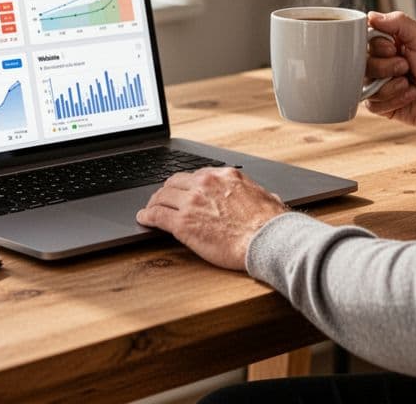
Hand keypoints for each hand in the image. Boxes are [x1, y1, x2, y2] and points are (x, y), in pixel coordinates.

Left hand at [135, 167, 288, 270]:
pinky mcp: (182, 223)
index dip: (186, 185)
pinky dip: (147, 216)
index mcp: (225, 176)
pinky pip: (157, 215)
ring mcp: (191, 202)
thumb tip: (269, 198)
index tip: (183, 190)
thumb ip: (260, 195)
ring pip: (162, 196)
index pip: (196, 175)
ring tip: (150, 208)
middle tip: (162, 198)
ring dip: (154, 202)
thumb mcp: (268, 199)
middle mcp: (206, 183)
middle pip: (175, 182)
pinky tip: (144, 218)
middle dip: (167, 190)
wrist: (267, 240)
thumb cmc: (271, 224)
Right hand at [365, 11, 415, 141]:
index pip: (365, 40)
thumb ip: (397, 22)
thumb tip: (370, 15)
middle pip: (362, 63)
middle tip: (406, 67)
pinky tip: (410, 96)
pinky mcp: (385, 105)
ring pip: (364, 84)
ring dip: (390, 85)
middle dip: (385, 67)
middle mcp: (385, 63)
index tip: (393, 48)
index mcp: (392, 44)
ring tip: (409, 83)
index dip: (377, 46)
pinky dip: (393, 100)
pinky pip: (372, 104)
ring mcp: (383, 84)